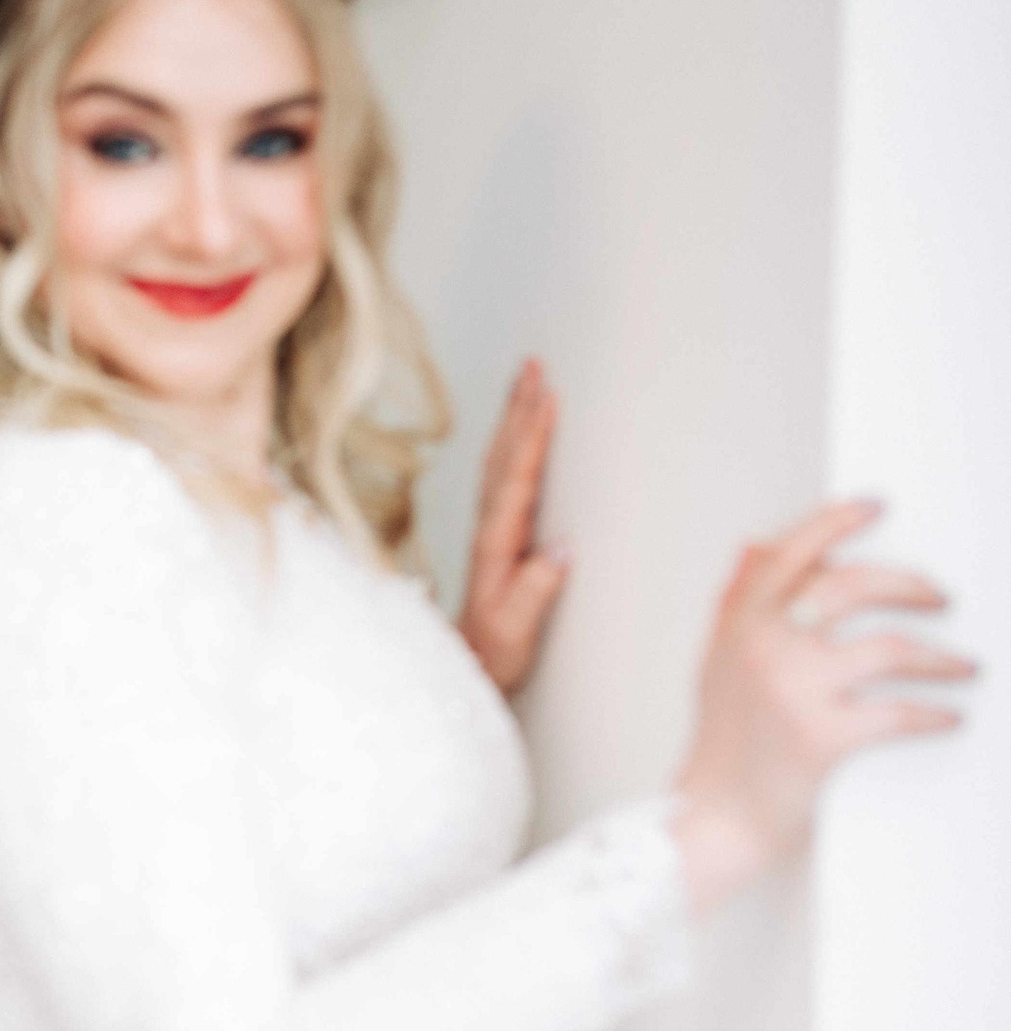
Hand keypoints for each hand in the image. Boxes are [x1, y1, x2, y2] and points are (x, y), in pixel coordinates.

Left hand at [458, 359, 571, 694]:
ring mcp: (490, 528)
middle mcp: (488, 529)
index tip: (546, 399)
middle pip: (503, 456)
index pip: (516, 479)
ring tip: (528, 379)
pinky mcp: (497, 534)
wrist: (469, 666)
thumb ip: (534, 592)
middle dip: (518, 408)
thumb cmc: (493, 653)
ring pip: (500, 460)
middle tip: (533, 364)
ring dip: (513, 417)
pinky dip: (513, 442)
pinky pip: (503, 474)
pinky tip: (519, 428)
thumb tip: (561, 550)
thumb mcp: (515, 631)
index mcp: (495, 544)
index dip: (531, 437)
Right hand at [672, 498, 975, 906]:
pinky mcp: (822, 738)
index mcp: (740, 625)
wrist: (716, 816)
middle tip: (940, 597)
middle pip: (850, 588)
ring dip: (941, 656)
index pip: (790, 554)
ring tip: (963, 665)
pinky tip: (952, 715)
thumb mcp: (719, 660)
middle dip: (910, 585)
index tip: (874, 505)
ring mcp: (793, 692)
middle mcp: (763, 649)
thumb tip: (757, 545)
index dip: (834, 522)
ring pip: (889, 649)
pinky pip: (899, 711)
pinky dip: (936, 712)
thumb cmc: (723, 741)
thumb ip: (739, 602)